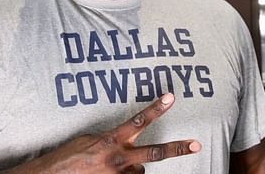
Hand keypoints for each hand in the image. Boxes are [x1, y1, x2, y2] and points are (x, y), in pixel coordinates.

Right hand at [25, 93, 200, 173]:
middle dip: (177, 149)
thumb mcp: (89, 140)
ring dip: (132, 170)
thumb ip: (110, 139)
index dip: (155, 108)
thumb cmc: (68, 156)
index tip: (170, 98)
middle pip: (154, 152)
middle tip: (196, 145)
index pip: (138, 120)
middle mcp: (119, 158)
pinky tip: (111, 173)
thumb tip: (124, 142)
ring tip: (113, 168)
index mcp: (111, 140)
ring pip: (140, 172)